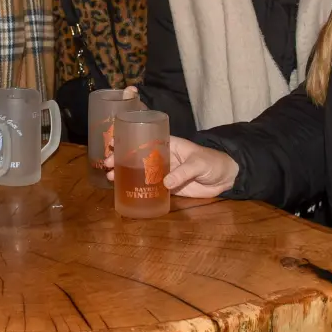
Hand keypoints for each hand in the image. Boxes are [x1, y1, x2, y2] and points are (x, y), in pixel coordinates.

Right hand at [103, 136, 238, 198]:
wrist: (226, 178)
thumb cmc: (213, 162)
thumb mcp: (198, 163)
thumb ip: (183, 172)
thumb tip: (165, 183)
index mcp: (168, 144)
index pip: (143, 140)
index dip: (127, 141)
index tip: (112, 144)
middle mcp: (162, 157)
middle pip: (137, 156)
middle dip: (120, 159)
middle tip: (106, 165)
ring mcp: (164, 172)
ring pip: (140, 172)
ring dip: (125, 174)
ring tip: (110, 179)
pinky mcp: (168, 187)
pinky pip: (150, 187)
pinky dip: (138, 189)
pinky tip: (125, 191)